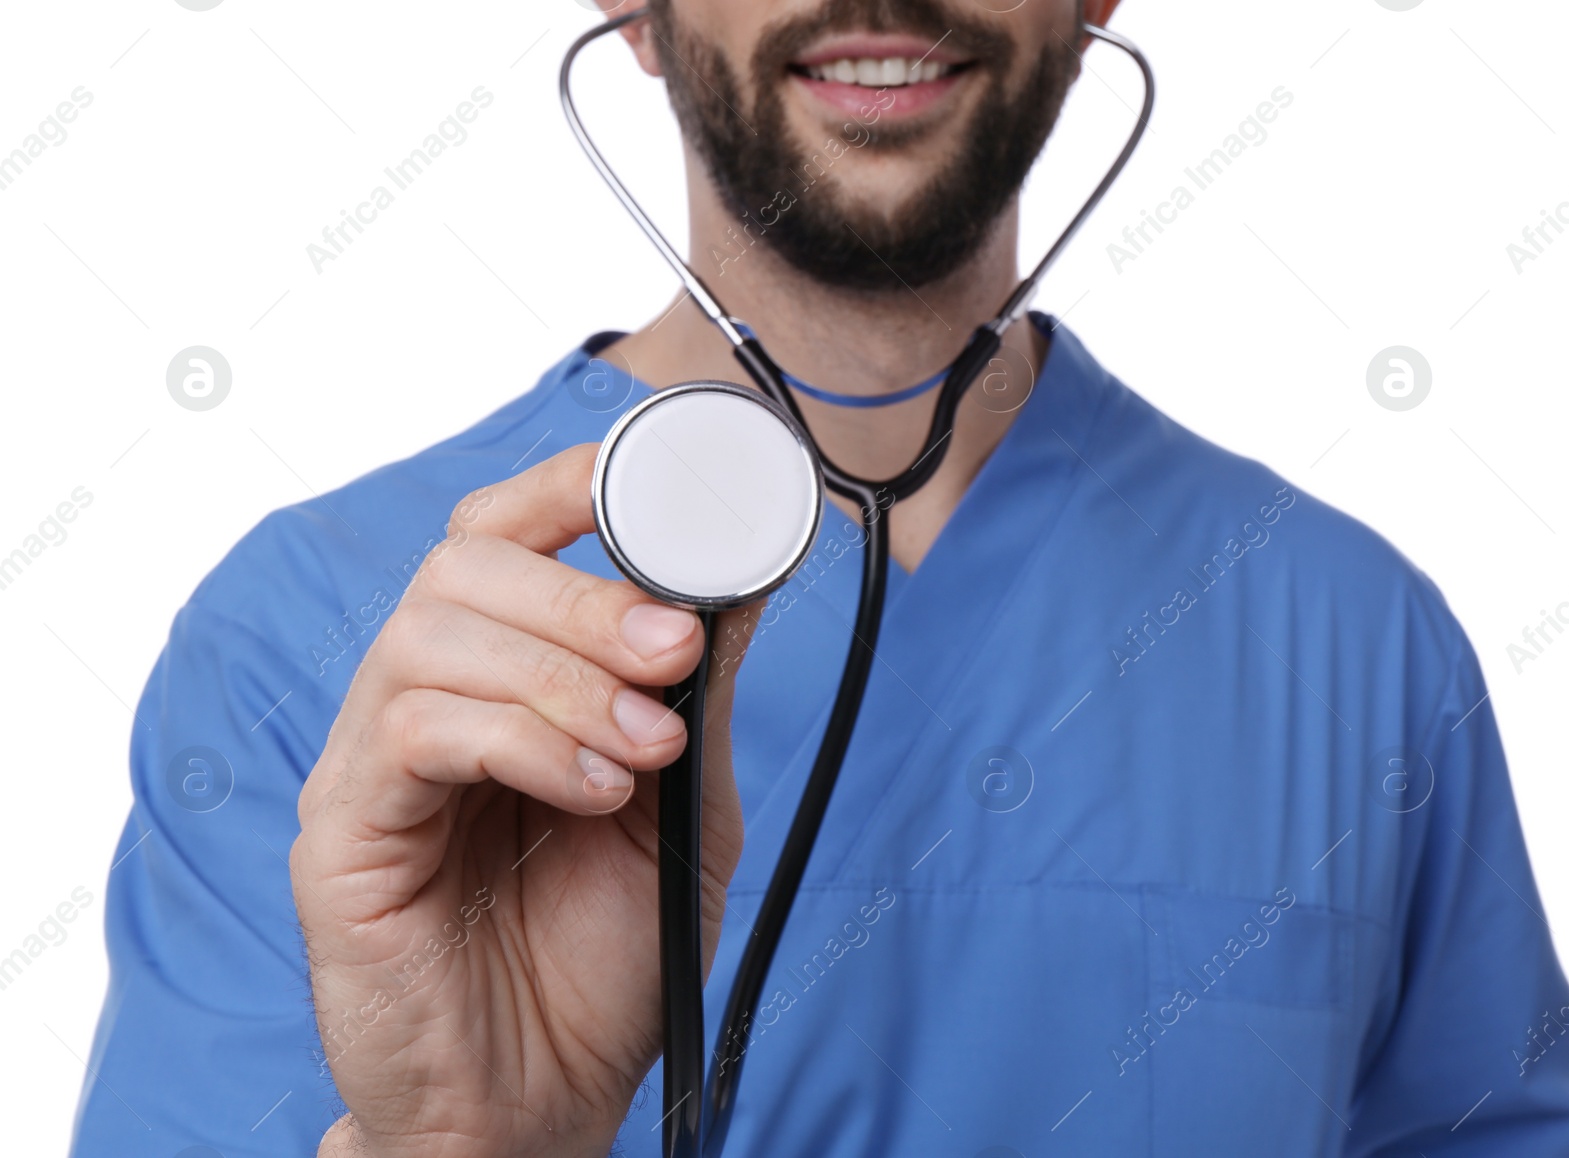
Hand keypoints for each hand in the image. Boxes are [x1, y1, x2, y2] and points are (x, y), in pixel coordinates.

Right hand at [292, 444, 752, 1156]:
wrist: (539, 1105)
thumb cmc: (602, 964)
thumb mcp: (683, 811)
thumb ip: (696, 699)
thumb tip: (737, 586)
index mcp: (495, 685)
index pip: (498, 540)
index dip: (565, 490)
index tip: (660, 494)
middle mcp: (421, 706)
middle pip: (463, 566)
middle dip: (585, 595)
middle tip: (672, 655)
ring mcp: (370, 765)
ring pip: (434, 634)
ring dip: (565, 673)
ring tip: (647, 747)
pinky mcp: (340, 834)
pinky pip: (414, 730)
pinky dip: (523, 738)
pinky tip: (594, 790)